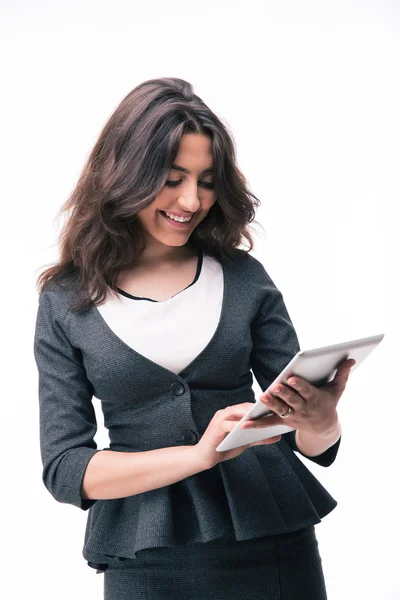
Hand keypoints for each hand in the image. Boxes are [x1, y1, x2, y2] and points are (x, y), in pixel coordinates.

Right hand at [195, 403, 281, 469]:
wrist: (204, 457)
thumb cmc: (224, 447)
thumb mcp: (245, 442)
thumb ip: (259, 438)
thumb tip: (277, 436)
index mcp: (233, 414)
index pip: (249, 406)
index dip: (262, 407)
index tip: (276, 408)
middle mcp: (226, 412)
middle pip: (244, 407)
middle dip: (258, 408)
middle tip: (272, 410)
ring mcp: (220, 418)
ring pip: (236, 412)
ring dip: (249, 414)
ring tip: (262, 416)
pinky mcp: (216, 427)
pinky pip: (228, 424)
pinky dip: (237, 426)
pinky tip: (246, 428)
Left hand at [241, 358, 355, 436]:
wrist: (323, 427)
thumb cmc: (328, 402)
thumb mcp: (337, 390)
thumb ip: (342, 374)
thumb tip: (351, 359)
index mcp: (314, 399)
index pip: (306, 391)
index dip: (299, 385)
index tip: (292, 377)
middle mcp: (302, 409)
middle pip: (291, 400)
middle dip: (284, 393)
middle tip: (275, 386)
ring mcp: (292, 416)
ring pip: (280, 410)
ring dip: (270, 404)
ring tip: (262, 397)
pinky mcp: (283, 422)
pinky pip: (268, 423)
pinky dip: (256, 424)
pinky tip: (244, 423)